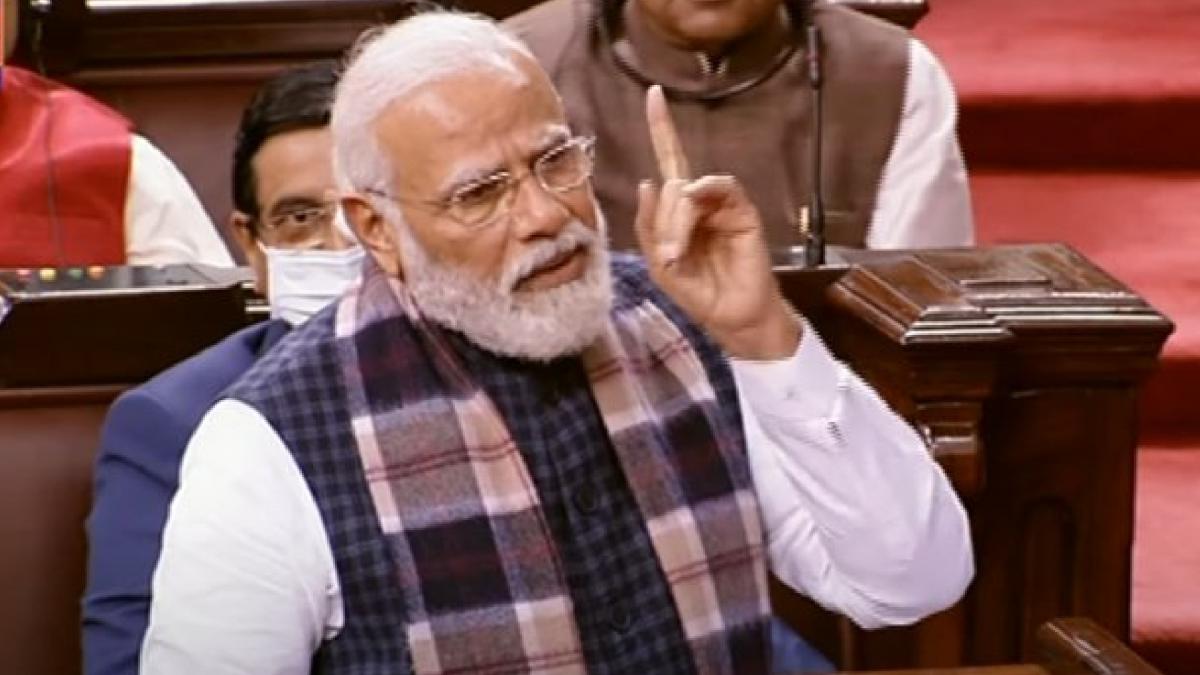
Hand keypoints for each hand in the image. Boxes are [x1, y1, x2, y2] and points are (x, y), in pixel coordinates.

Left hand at [633, 85, 800, 359]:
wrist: (731, 317)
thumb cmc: (697, 292)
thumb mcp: (660, 264)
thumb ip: (650, 226)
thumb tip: (648, 182)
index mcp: (678, 210)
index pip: (669, 161)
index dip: (662, 128)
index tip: (653, 93)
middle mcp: (700, 200)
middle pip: (671, 180)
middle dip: (663, 220)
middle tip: (668, 256)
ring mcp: (722, 204)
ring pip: (689, 188)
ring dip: (678, 220)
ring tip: (678, 253)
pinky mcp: (743, 212)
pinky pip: (719, 189)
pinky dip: (699, 203)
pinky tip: (693, 221)